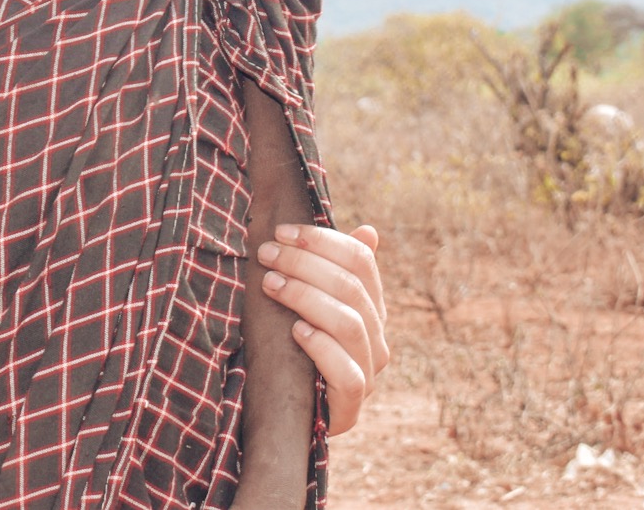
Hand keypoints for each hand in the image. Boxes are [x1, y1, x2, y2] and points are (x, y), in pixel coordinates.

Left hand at [258, 222, 388, 435]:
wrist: (291, 411)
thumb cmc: (298, 348)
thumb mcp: (311, 305)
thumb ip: (333, 271)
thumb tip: (369, 231)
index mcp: (372, 308)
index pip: (361, 261)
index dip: (322, 240)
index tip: (282, 231)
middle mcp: (377, 339)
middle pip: (351, 287)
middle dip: (304, 263)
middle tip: (266, 254)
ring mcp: (368, 373)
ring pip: (349, 324)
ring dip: (306, 297)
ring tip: (271, 284)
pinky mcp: (351, 406)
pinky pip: (347, 374)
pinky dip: (321, 348)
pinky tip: (296, 332)